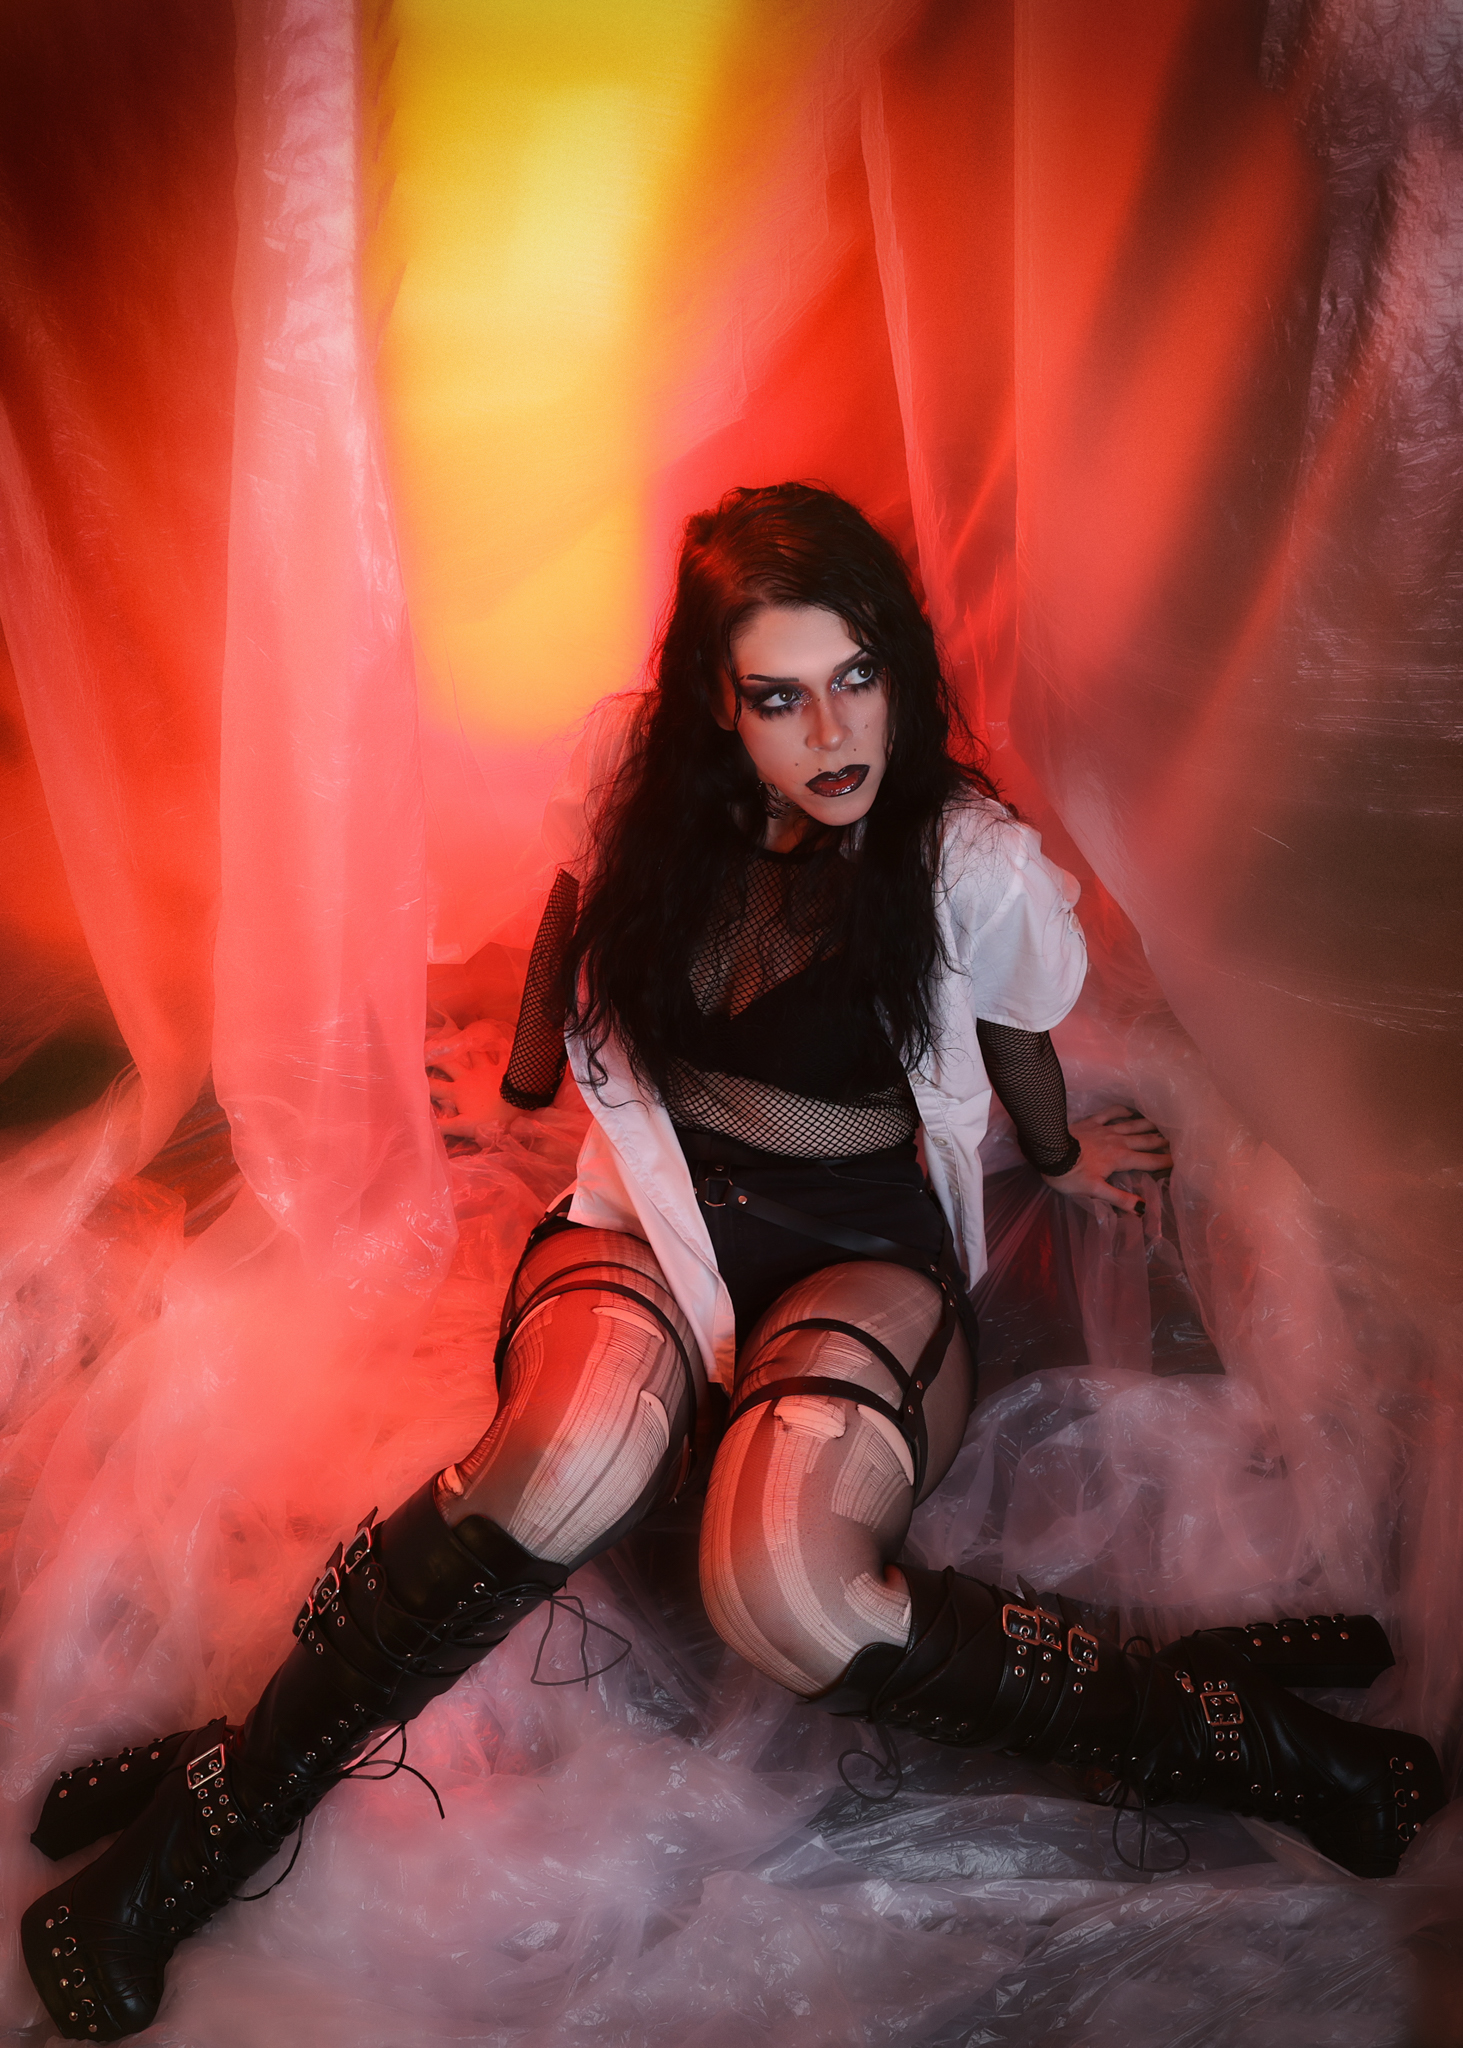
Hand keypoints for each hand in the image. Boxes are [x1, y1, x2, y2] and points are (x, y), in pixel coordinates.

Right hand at [426, 1018, 513, 1136]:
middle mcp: (469, 1076)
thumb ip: (445, 1127)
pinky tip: (498, 1036)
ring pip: (473, 1053)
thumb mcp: (465, 1127)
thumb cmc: (491, 1120)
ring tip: (460, 1035)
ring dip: (466, 1045)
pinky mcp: (504, 1067)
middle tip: (428, 1047)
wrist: (518, 1106)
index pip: (434, 1086)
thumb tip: (424, 1126)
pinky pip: (501, 1053)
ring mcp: (486, 1069)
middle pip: (449, 1064)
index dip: (421, 1080)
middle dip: (438, 1057)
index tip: (407, 1072)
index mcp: (458, 1091)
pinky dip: (499, 1045)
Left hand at [1040, 1105, 1171, 1215]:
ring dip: (1149, 1125)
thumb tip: (1143, 1210)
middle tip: (1177, 1140)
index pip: (1149, 1161)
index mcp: (1121, 1159)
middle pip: (1146, 1141)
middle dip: (1162, 1142)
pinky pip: (1112, 1112)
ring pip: (1133, 1125)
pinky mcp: (1092, 1121)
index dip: (1166, 1162)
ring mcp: (1105, 1128)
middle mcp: (1118, 1141)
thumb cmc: (1070, 1174)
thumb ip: (1120, 1199)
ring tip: (1162, 1124)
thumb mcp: (1095, 1191)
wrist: (1048, 1151)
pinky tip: (1130, 1111)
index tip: (1182, 1161)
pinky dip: (1123, 1111)